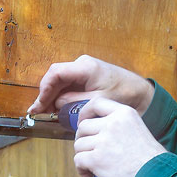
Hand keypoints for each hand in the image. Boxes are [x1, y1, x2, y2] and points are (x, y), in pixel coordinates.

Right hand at [27, 55, 154, 115]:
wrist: (140, 93)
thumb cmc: (123, 95)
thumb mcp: (98, 101)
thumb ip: (75, 101)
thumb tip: (56, 104)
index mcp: (85, 66)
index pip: (56, 73)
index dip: (45, 89)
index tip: (40, 104)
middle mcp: (82, 64)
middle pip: (55, 78)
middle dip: (46, 95)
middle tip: (37, 111)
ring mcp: (83, 70)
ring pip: (60, 82)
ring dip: (52, 97)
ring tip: (44, 112)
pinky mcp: (85, 77)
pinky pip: (68, 85)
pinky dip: (61, 96)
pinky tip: (55, 108)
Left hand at [73, 98, 165, 176]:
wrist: (156, 176)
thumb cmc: (150, 159)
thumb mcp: (138, 130)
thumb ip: (120, 126)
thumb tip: (99, 133)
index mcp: (124, 114)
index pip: (96, 103)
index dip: (85, 112)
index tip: (83, 122)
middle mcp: (112, 123)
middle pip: (83, 127)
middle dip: (83, 139)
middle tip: (90, 151)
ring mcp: (103, 141)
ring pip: (79, 145)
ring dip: (83, 156)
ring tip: (94, 167)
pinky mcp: (96, 159)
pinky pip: (78, 161)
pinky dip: (82, 170)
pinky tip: (91, 175)